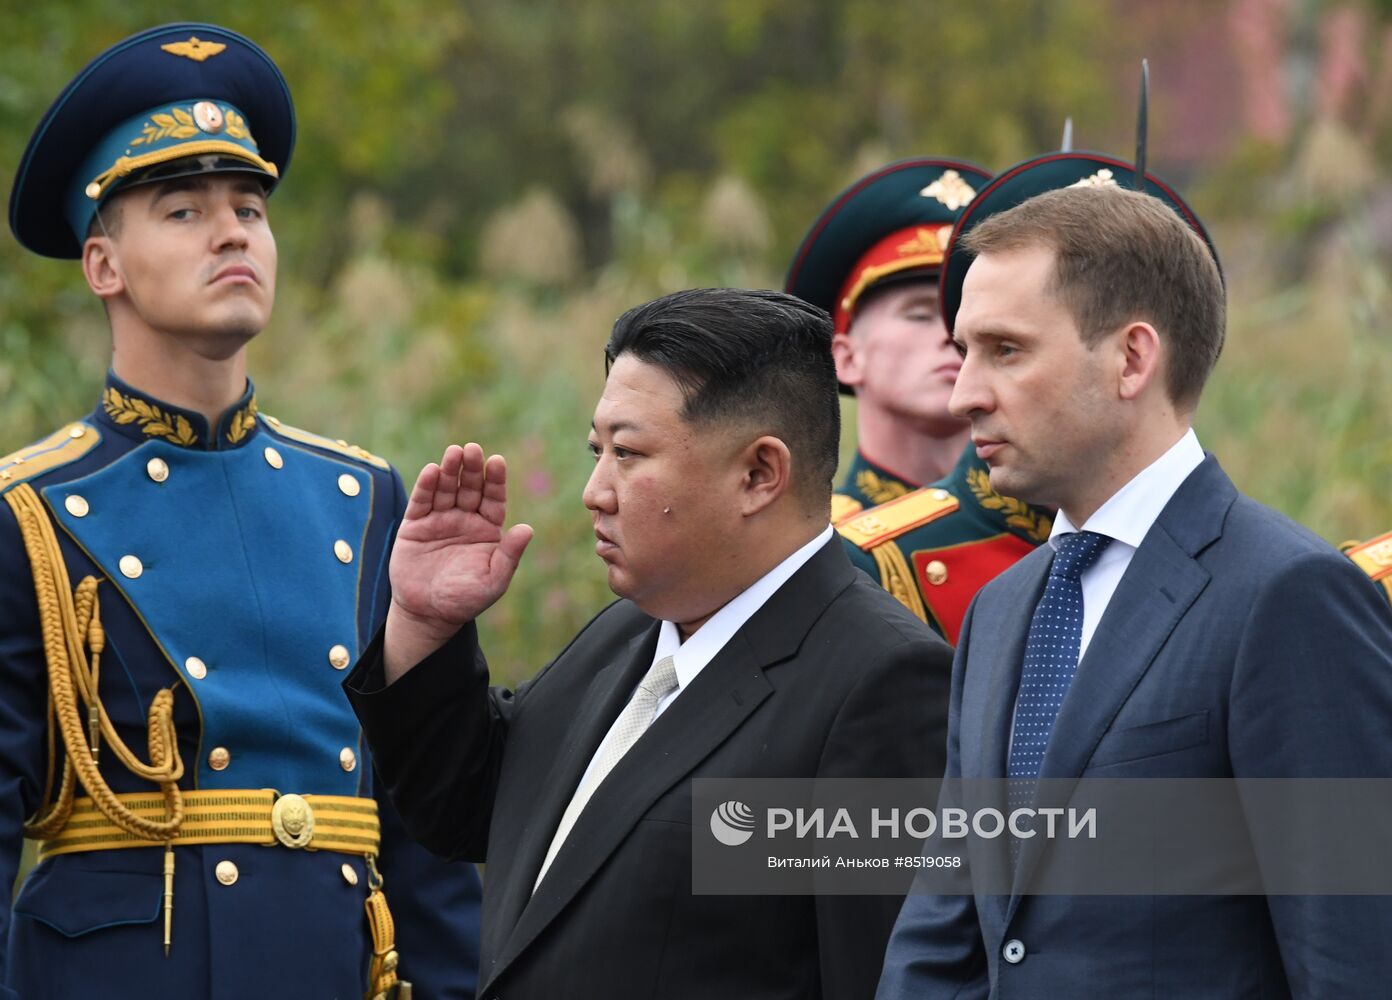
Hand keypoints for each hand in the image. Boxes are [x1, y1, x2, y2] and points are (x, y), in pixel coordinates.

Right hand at [384, 443, 532, 680]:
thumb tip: (528, 529)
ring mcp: (439, 520)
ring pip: (446, 489)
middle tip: (473, 449)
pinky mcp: (414, 525)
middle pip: (470, 487)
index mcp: (487, 530)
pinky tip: (432, 471)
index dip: (495, 480)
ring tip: (453, 453)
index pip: (494, 499)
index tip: (497, 462)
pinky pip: (422, 502)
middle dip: (472, 468)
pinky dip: (426, 486)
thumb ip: (509, 555)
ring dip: (450, 470)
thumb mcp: (493, 581)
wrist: (428, 614)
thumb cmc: (465, 599)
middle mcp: (465, 520)